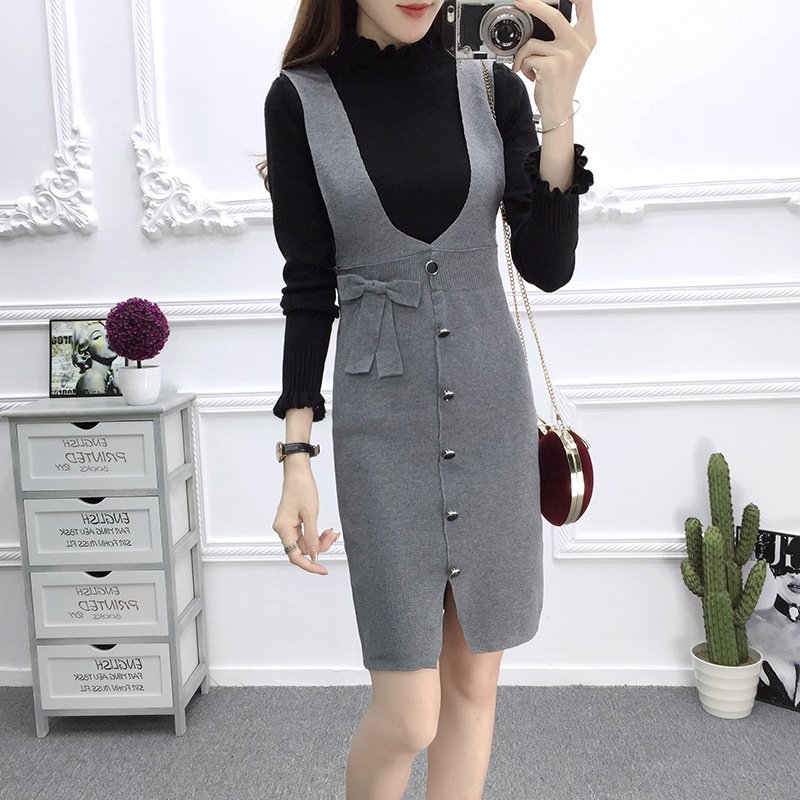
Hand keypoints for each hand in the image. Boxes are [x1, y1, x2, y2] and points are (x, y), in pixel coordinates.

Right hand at [272, 465, 339, 574]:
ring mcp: (287, 526)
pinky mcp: (292, 522)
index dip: (309, 565)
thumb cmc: (302, 487)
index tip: (322, 569)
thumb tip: (314, 555)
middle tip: (333, 538)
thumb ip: (312, 537)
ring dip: (320, 540)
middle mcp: (282, 529)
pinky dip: (316, 534)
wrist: (298, 472)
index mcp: (284, 529)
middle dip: (319, 547)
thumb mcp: (311, 514)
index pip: (295, 556)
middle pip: (302, 549)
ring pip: (305, 542)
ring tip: (332, 532)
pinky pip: (305, 534)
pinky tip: (326, 530)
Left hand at [509, 0, 595, 125]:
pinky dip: (522, 66)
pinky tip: (531, 75)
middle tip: (519, 1)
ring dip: (523, 55)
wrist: (558, 108)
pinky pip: (527, 57)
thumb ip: (562, 33)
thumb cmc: (559, 81)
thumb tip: (540, 11)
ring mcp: (566, 55)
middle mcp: (580, 44)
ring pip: (532, 42)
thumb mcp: (568, 53)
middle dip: (532, 5)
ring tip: (529, 66)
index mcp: (587, 36)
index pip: (585, 4)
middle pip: (553, 15)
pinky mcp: (552, 66)